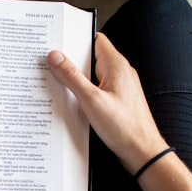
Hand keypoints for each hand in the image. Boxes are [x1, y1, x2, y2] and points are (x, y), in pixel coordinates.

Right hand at [47, 32, 167, 173]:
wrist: (142, 151)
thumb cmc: (123, 127)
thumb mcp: (91, 100)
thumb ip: (72, 77)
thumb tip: (56, 56)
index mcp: (116, 65)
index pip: (95, 39)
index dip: (75, 39)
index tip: (57, 42)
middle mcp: (120, 72)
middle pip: (91, 57)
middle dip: (71, 61)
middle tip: (50, 64)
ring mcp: (119, 87)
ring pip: (92, 75)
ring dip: (76, 79)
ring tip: (57, 84)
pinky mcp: (116, 101)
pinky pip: (96, 89)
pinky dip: (83, 92)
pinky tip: (72, 102)